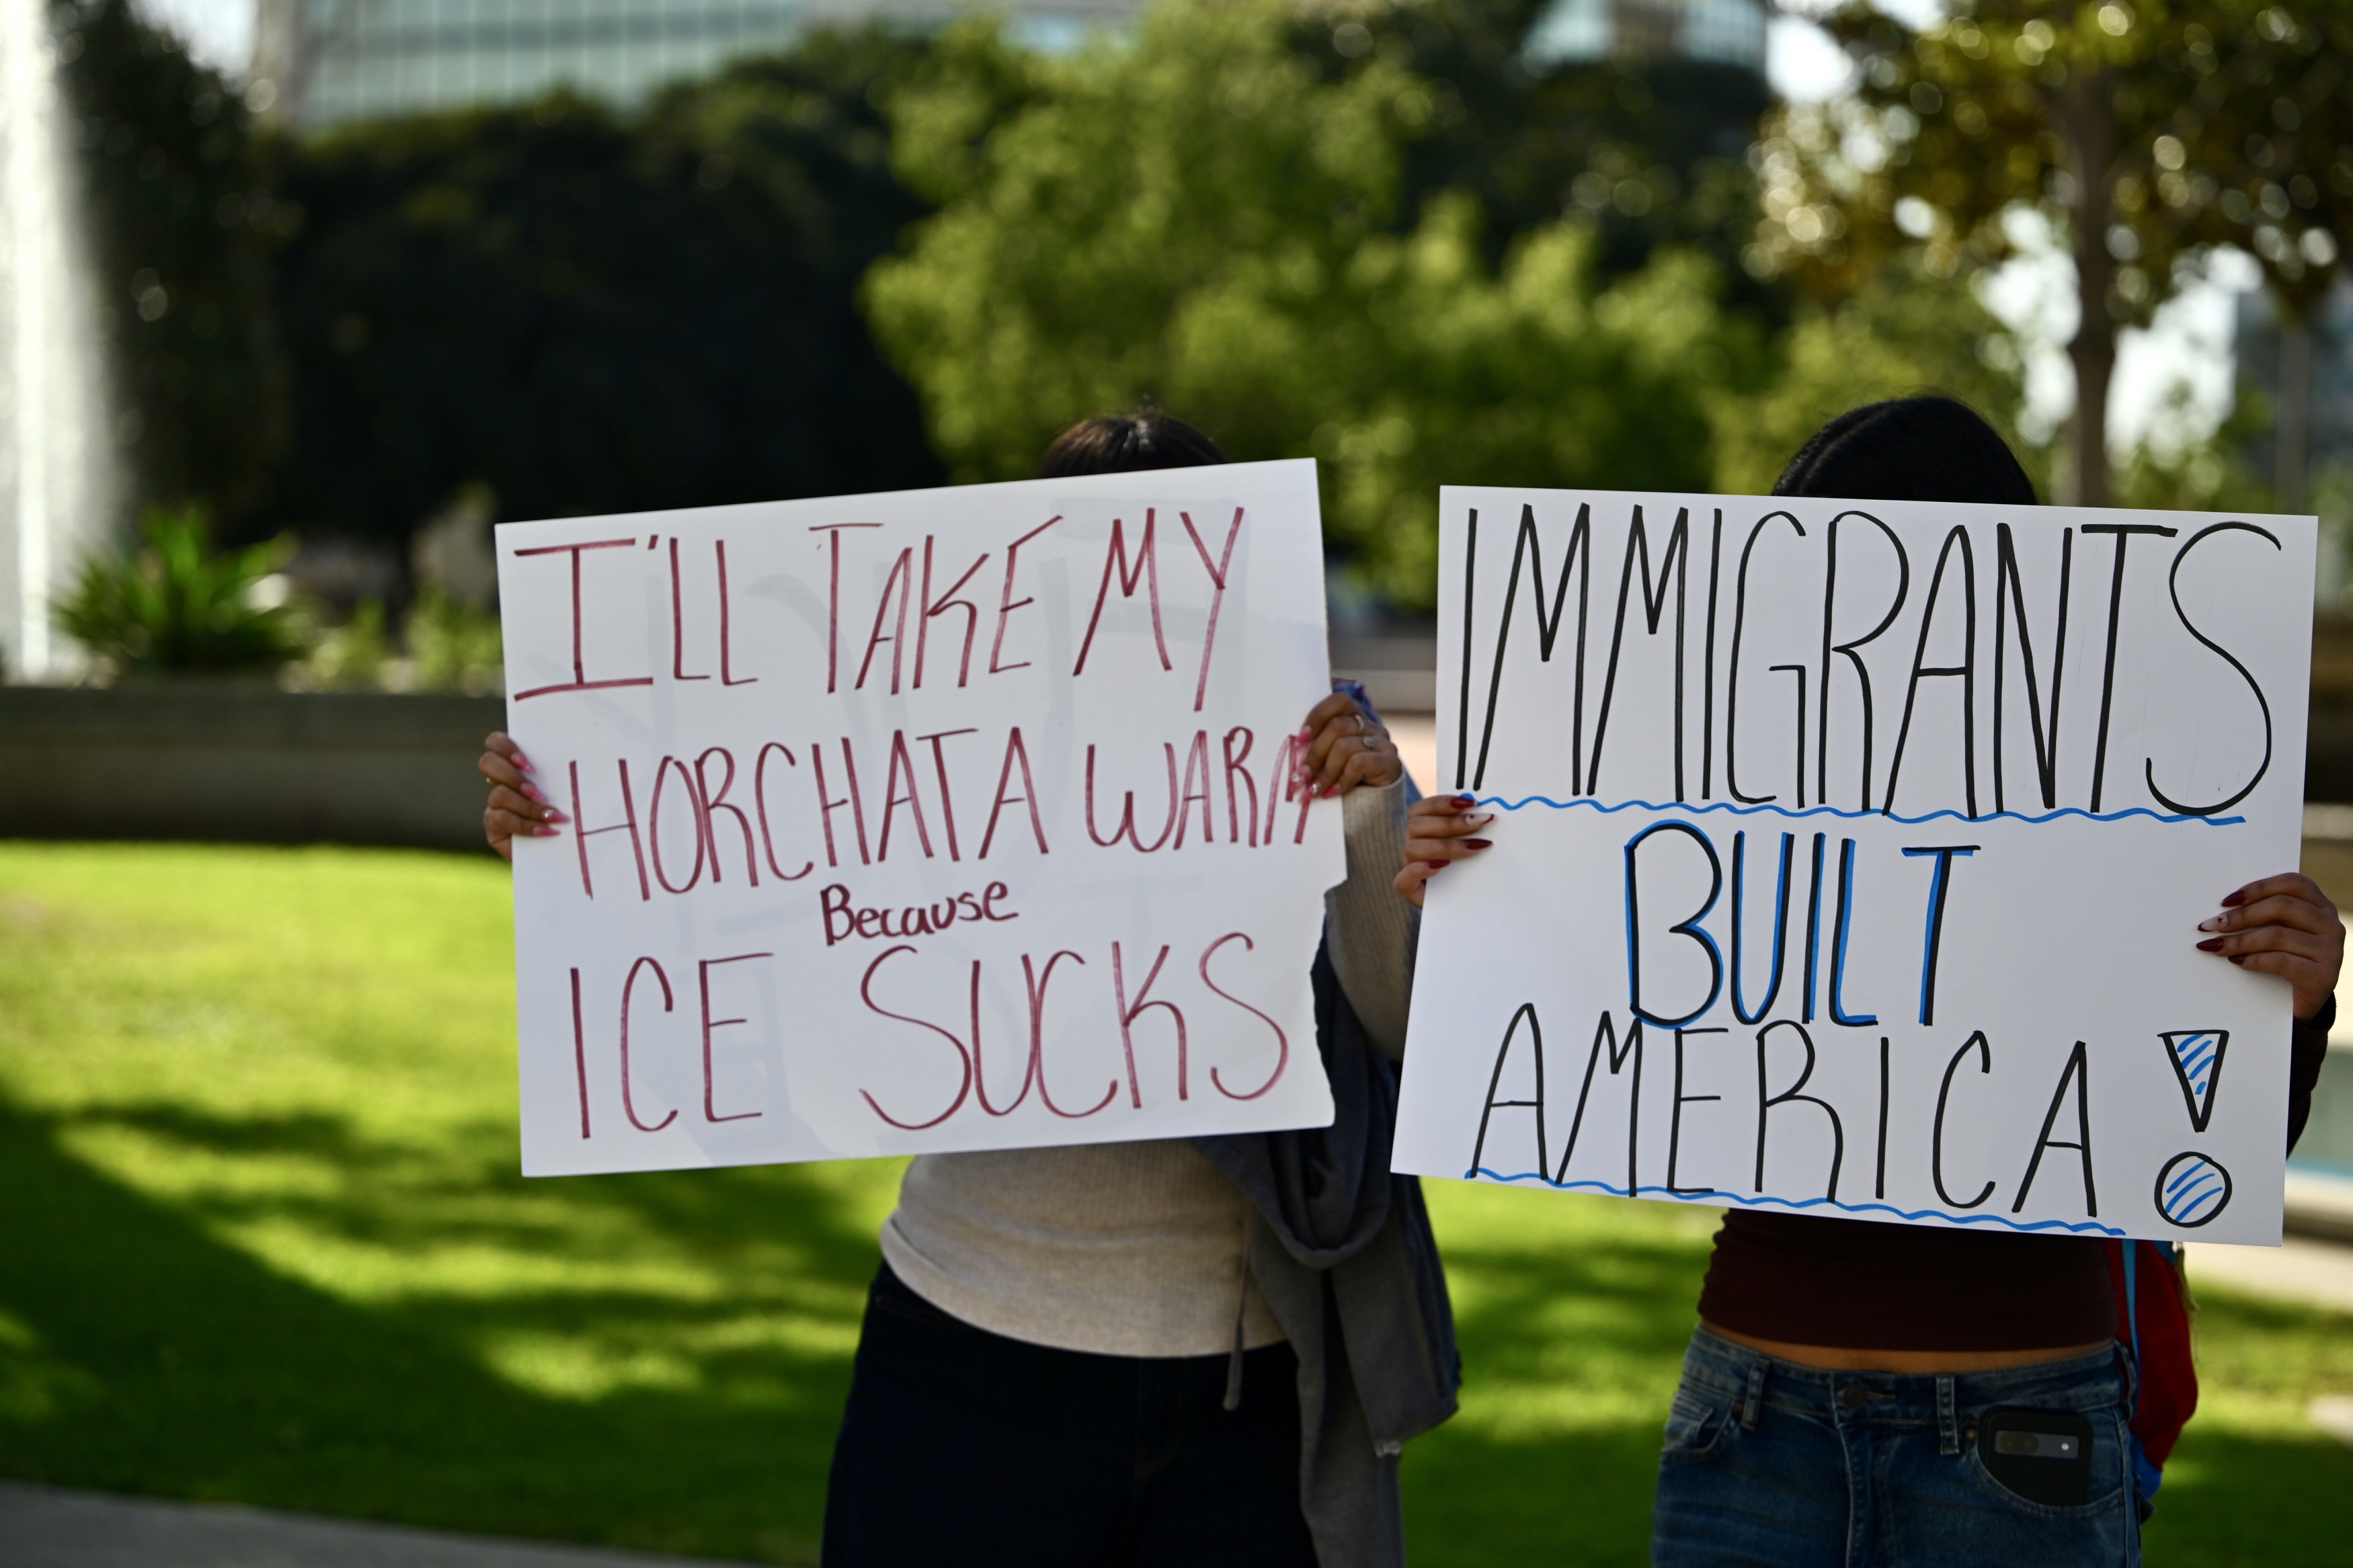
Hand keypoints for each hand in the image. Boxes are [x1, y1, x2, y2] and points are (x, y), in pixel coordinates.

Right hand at [481, 731, 563, 862]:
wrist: (567, 849)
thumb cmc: (575, 813)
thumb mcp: (575, 787)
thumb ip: (574, 768)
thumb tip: (598, 747)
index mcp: (518, 765)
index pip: (496, 742)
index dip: (505, 746)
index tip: (529, 765)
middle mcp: (502, 781)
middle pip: (487, 763)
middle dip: (512, 775)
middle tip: (536, 791)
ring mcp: (495, 803)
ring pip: (499, 794)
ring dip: (528, 805)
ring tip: (553, 815)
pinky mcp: (493, 826)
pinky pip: (501, 819)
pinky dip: (527, 825)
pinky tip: (548, 831)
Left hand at [1295, 691, 1401, 797]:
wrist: (1373, 808)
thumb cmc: (1344, 780)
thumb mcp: (1328, 760)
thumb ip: (1317, 748)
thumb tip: (1293, 751)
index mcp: (1356, 718)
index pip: (1338, 701)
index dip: (1317, 716)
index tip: (1299, 741)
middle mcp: (1372, 726)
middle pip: (1337, 726)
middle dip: (1314, 754)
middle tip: (1299, 777)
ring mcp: (1384, 743)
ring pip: (1344, 746)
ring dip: (1324, 772)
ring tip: (1312, 790)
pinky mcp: (1390, 762)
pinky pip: (1358, 763)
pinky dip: (1341, 780)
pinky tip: (1331, 793)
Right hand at [1394, 793, 1493, 907]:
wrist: (1465, 902)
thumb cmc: (1468, 870)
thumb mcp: (1470, 845)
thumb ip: (1472, 829)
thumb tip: (1488, 814)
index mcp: (1421, 829)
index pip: (1421, 809)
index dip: (1442, 803)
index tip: (1470, 802)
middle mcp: (1412, 845)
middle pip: (1417, 826)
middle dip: (1451, 823)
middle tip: (1479, 822)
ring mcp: (1408, 867)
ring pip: (1413, 849)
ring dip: (1445, 845)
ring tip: (1473, 848)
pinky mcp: (1409, 891)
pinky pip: (1403, 879)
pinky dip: (1420, 870)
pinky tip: (1440, 867)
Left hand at [2197, 871, 2343, 1020]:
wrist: (2298, 1005)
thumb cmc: (2284, 961)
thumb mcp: (2278, 933)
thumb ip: (2263, 916)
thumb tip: (2221, 911)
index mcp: (2320, 906)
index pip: (2292, 883)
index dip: (2258, 888)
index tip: (2226, 901)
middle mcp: (2331, 925)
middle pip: (2282, 907)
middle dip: (2241, 916)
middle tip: (2211, 925)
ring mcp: (2331, 951)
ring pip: (2278, 935)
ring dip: (2239, 941)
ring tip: (2215, 946)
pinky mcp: (2324, 976)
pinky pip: (2282, 961)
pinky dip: (2254, 960)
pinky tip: (2237, 961)